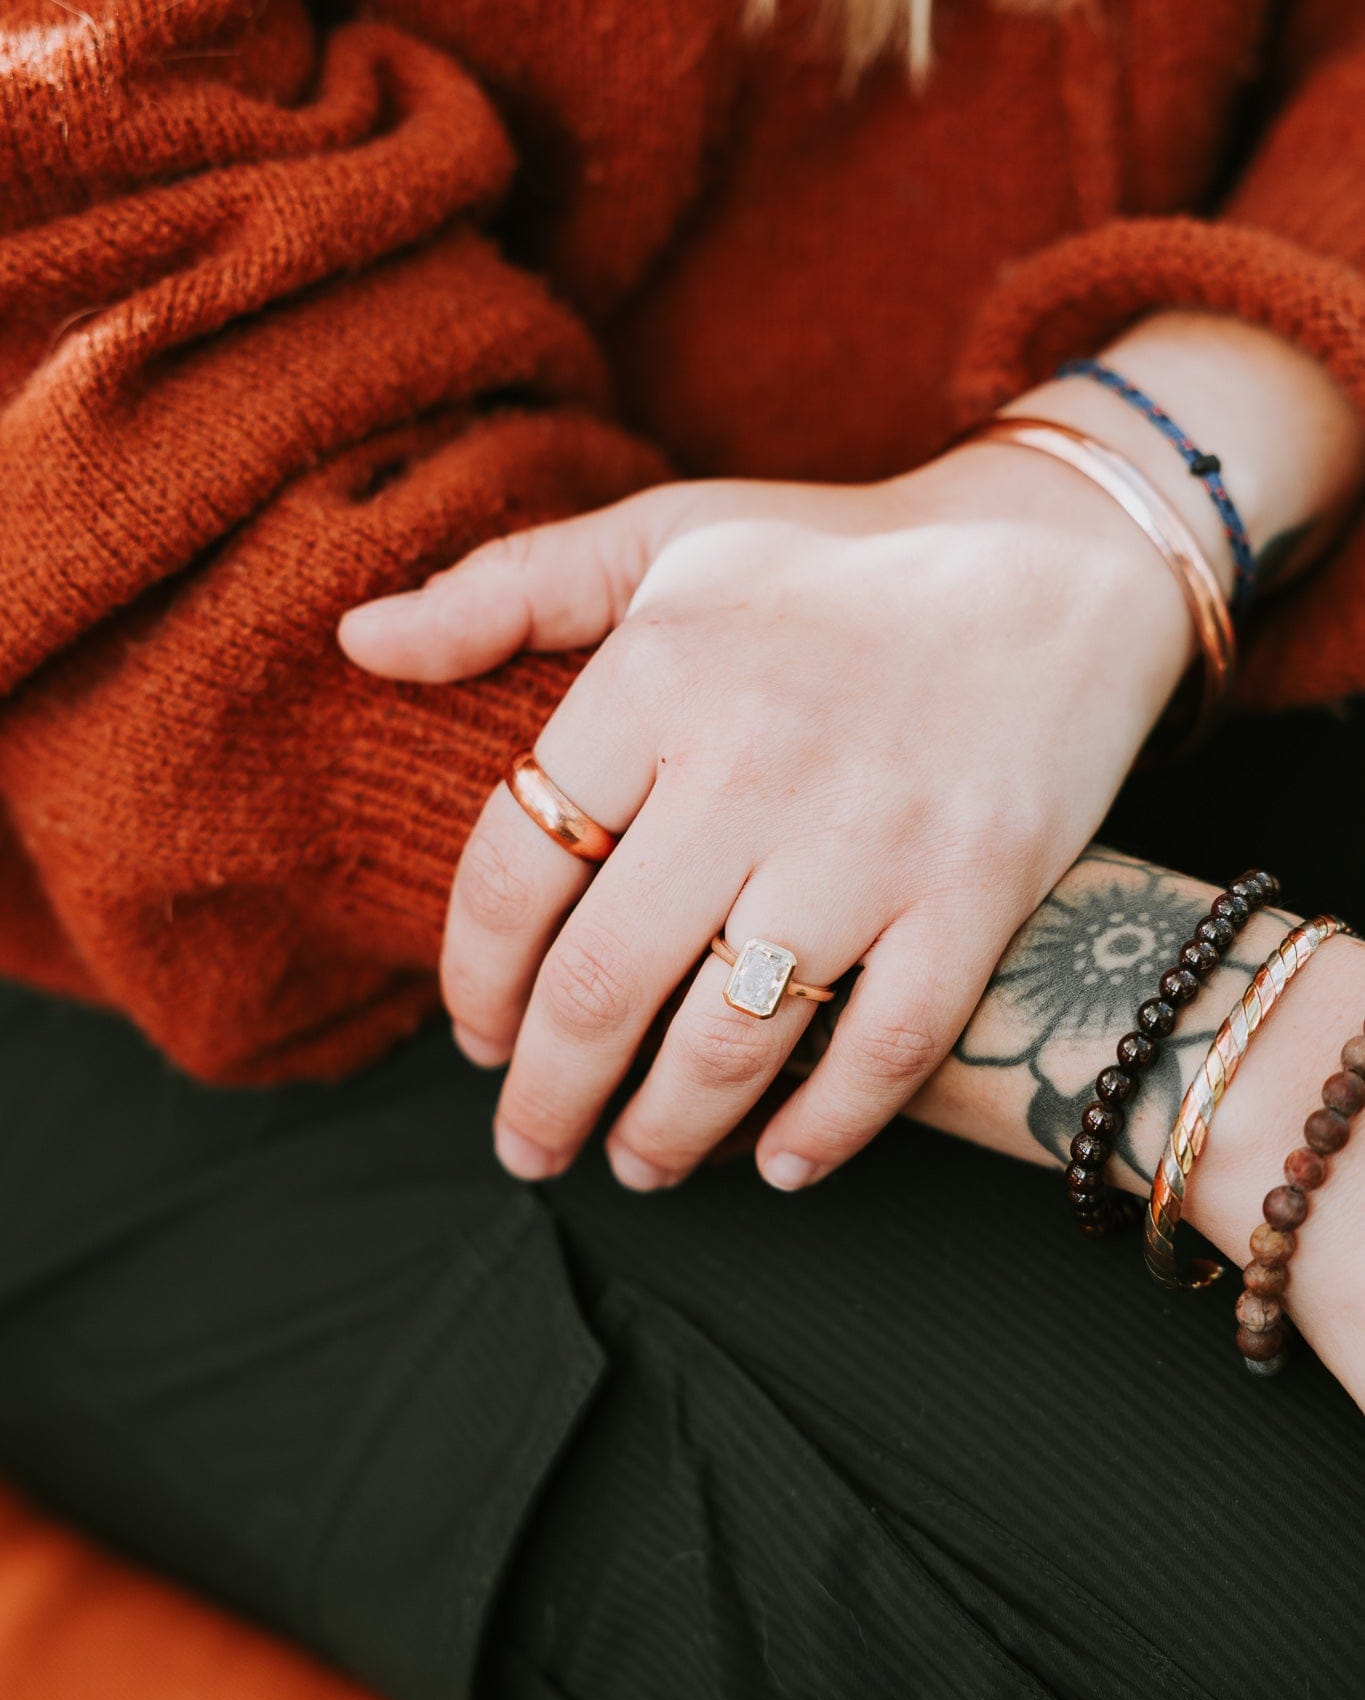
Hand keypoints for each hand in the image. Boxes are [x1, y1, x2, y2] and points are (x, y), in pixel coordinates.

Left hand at [337, 441, 1193, 1191]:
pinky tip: (780, 1163)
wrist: (1059, 560)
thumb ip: (505, 590)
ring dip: (666, 1133)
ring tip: (638, 1162)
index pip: (514, 869)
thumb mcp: (665, 536)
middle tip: (526, 1142)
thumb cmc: (837, 557)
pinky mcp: (978, 892)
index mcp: (659, 676)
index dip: (473, 978)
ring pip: (730, 1043)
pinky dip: (824, 1130)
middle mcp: (755, 764)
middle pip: (604, 983)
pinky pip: (883, 1052)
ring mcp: (874, 840)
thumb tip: (358, 642)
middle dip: (546, 1094)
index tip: (474, 1032)